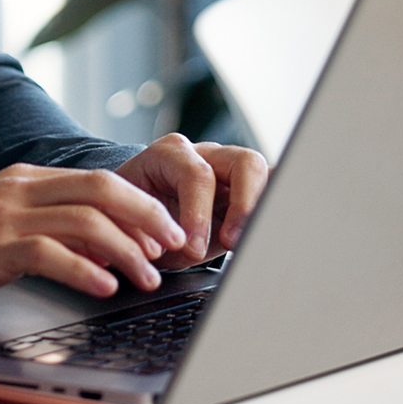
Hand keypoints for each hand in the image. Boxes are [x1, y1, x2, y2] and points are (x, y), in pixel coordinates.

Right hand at [0, 164, 189, 319]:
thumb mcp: (1, 224)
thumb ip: (47, 226)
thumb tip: (102, 245)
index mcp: (24, 179)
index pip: (97, 180)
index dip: (139, 204)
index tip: (166, 230)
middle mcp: (19, 188)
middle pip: (101, 188)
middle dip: (146, 216)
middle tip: (173, 245)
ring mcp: (5, 215)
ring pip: (85, 220)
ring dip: (126, 250)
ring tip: (147, 276)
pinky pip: (50, 252)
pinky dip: (85, 269)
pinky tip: (104, 287)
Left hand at [114, 134, 269, 268]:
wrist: (134, 214)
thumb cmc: (131, 217)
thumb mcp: (129, 224)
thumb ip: (141, 233)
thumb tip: (158, 248)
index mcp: (168, 155)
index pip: (196, 174)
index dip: (198, 213)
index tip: (193, 248)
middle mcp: (204, 155)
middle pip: (244, 163)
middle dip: (244, 205)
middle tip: (231, 243)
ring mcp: (228, 169)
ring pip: (266, 174)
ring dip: (262, 210)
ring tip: (250, 242)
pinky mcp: (246, 189)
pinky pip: (272, 191)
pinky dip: (273, 212)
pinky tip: (266, 236)